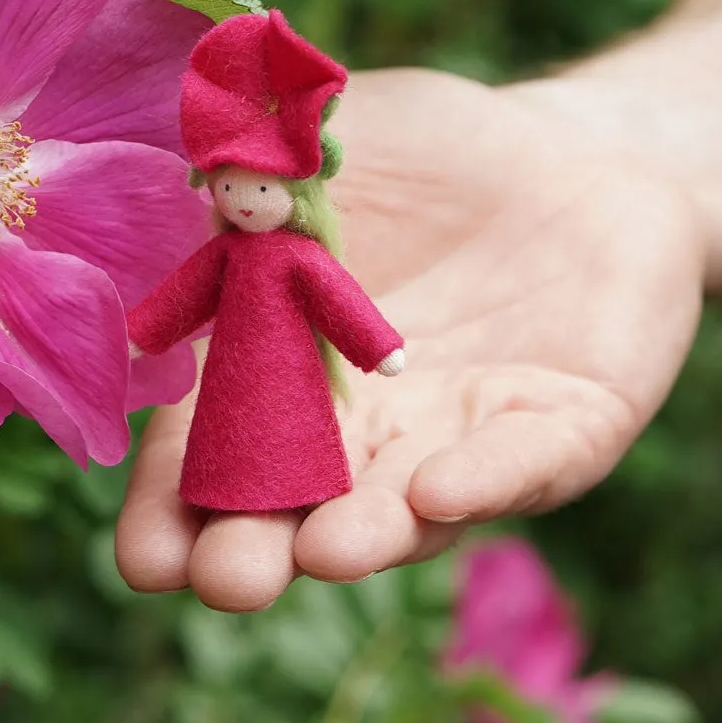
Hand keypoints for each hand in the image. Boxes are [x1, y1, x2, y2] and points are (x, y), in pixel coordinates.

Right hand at [116, 68, 705, 610]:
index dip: (175, 506)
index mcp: (282, 369)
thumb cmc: (432, 153)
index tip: (145, 558)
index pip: (212, 450)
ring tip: (325, 553)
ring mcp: (455, 437)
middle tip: (225, 579)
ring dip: (366, 533)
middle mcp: (363, 432)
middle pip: (297, 506)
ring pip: (405, 504)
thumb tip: (183, 183)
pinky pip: (520, 460)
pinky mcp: (559, 430)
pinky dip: (482, 478)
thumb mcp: (327, 142)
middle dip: (258, 548)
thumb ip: (250, 168)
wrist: (576, 156)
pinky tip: (439, 491)